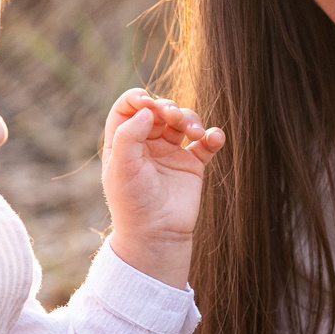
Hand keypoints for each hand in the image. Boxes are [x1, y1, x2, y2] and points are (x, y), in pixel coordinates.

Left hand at [101, 89, 224, 287]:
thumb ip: (129, 134)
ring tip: (194, 133)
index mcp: (123, 142)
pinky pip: (206, 143)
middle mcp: (146, 144)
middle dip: (168, 108)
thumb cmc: (133, 202)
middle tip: (173, 117)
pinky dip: (212, 136)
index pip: (128, 108)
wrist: (156, 234)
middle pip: (159, 110)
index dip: (137, 98)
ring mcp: (170, 153)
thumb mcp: (121, 167)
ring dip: (191, 119)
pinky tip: (213, 138)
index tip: (148, 102)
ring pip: (183, 121)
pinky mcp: (192, 165)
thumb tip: (147, 109)